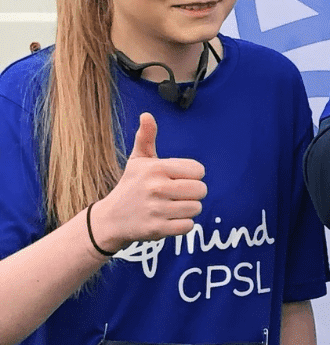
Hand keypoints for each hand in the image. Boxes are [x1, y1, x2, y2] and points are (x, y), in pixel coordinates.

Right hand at [92, 112, 205, 248]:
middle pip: (201, 190)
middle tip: (176, 194)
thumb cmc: (131, 185)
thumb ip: (146, 138)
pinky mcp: (158, 229)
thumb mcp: (138, 160)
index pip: (198, 171)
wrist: (112, 218)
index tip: (177, 179)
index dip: (191, 176)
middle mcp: (156, 187)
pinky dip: (182, 224)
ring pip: (196, 208)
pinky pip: (189, 225)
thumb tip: (147, 115)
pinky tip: (168, 219)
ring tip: (170, 206)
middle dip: (192, 193)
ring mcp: (157, 209)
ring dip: (187, 209)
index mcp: (155, 168)